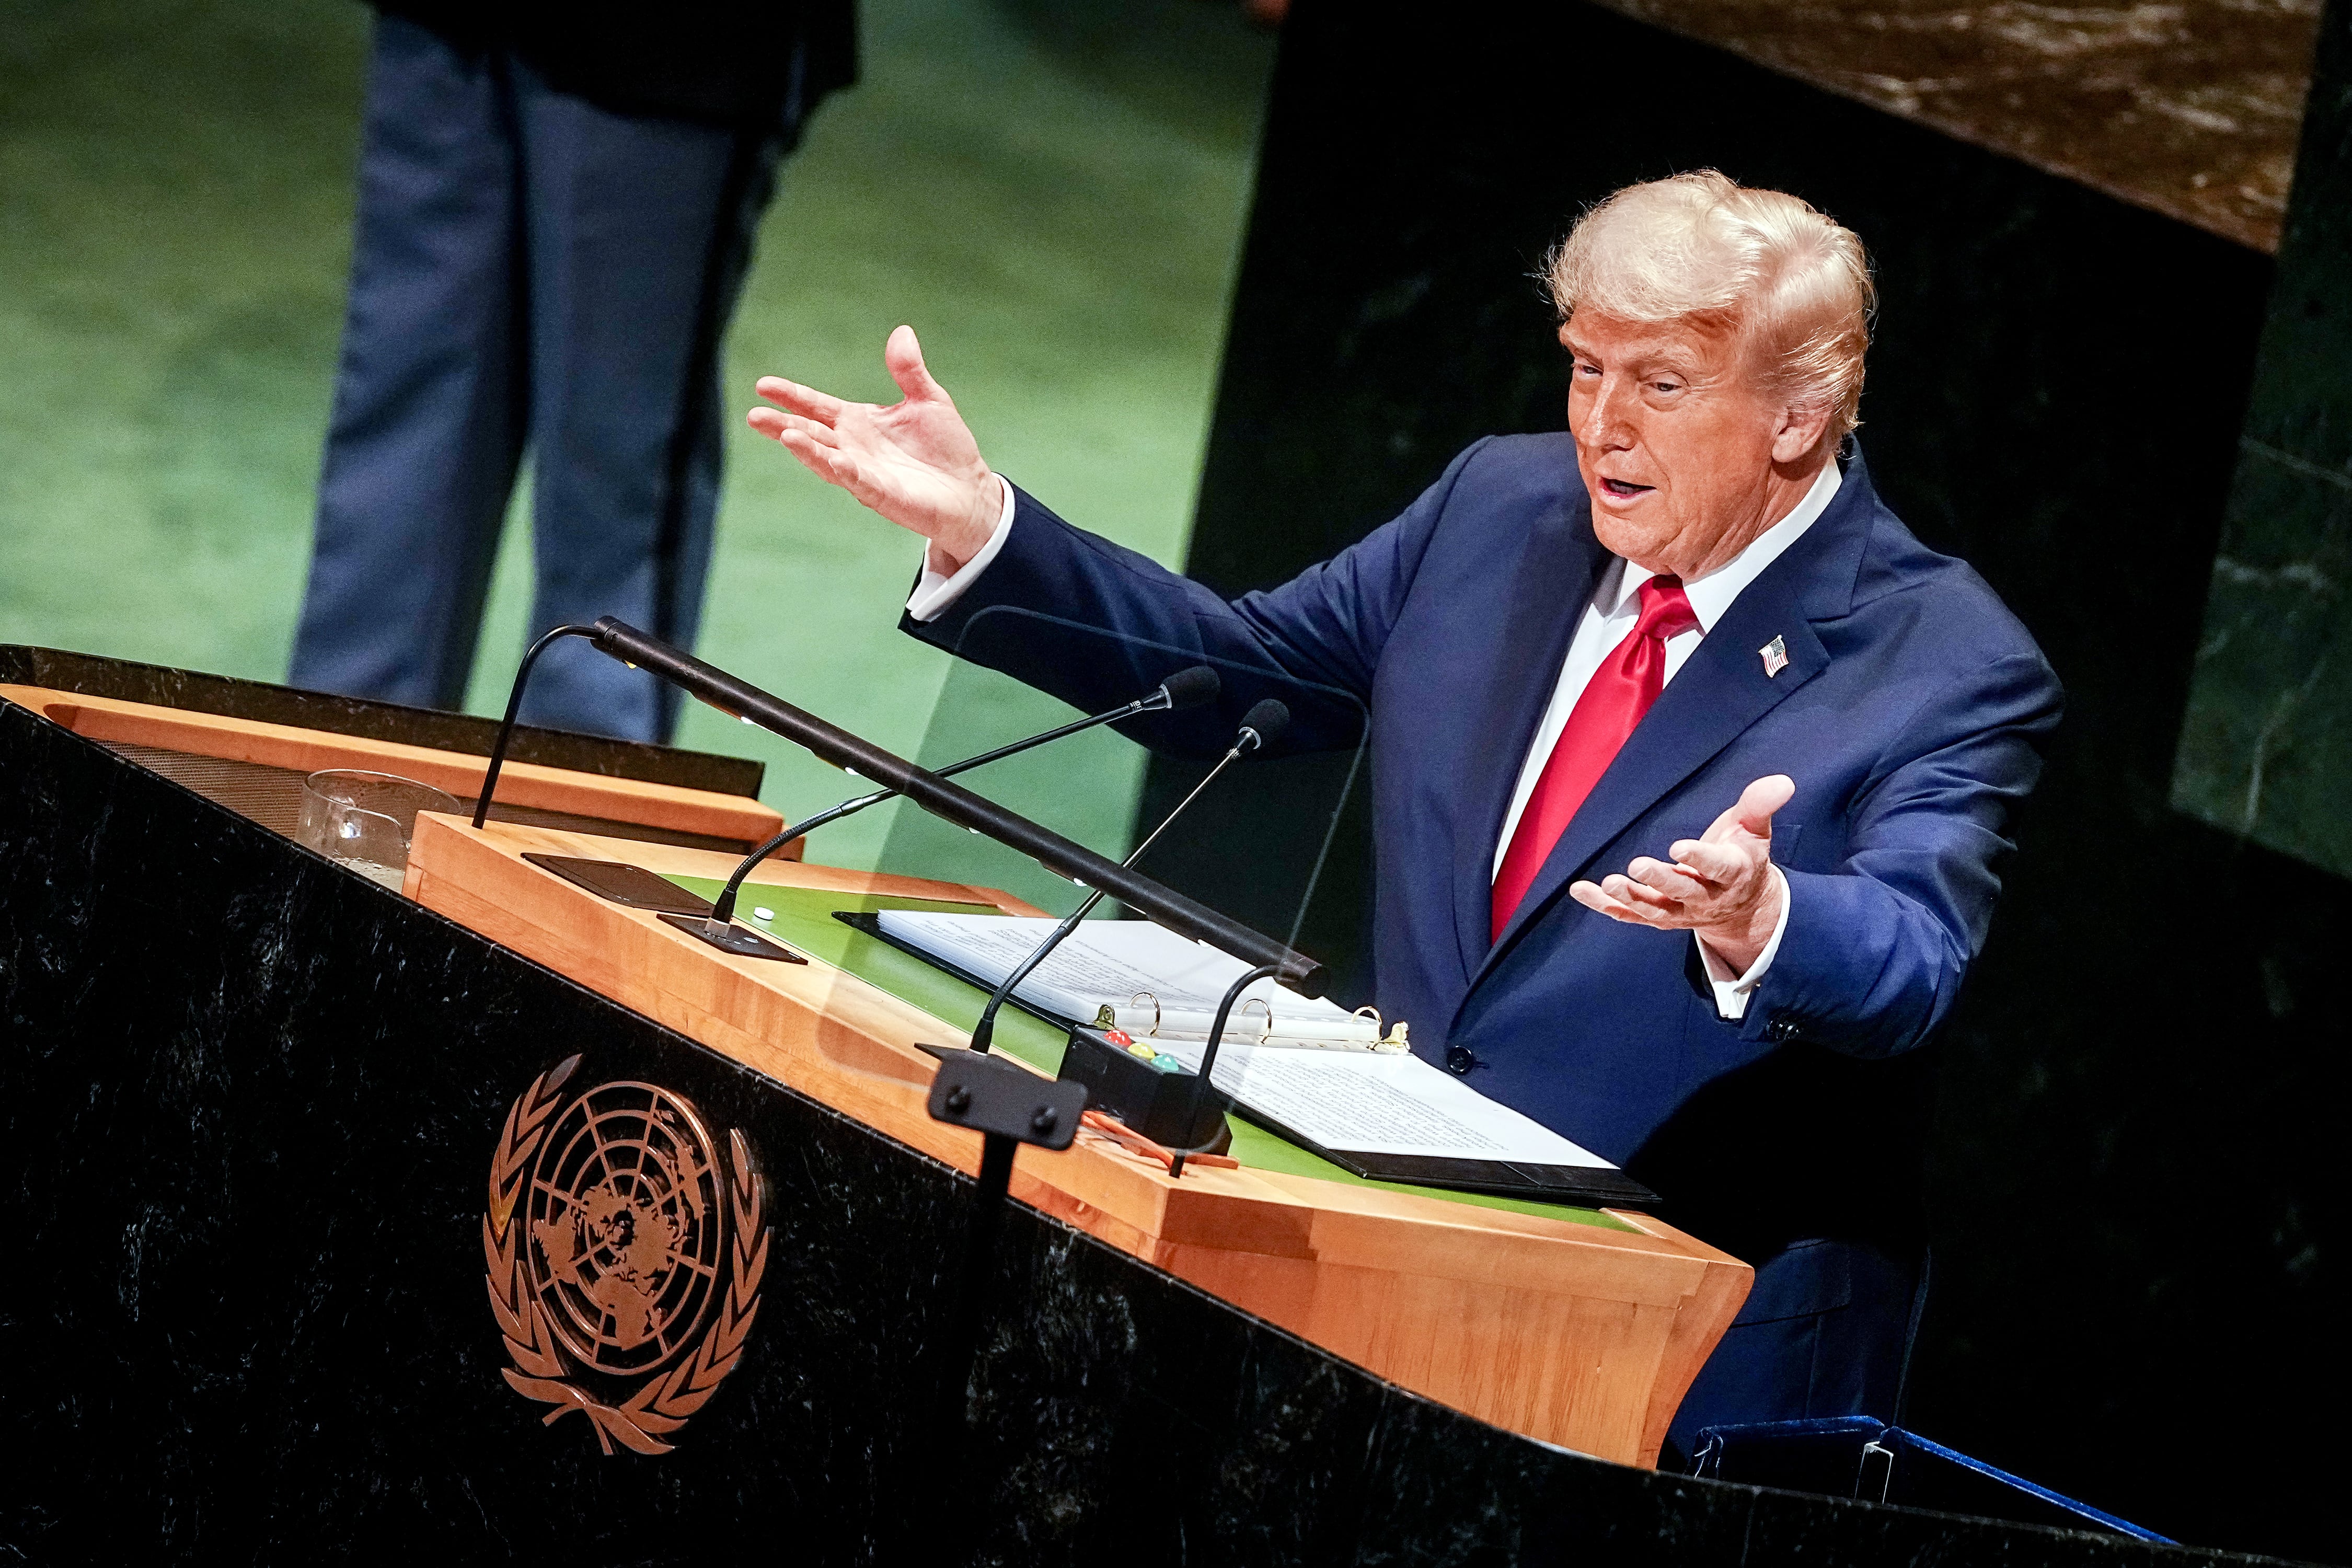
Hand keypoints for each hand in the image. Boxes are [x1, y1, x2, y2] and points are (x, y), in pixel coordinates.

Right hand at [748, 325, 1001, 571]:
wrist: (970, 491)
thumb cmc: (946, 448)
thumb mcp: (929, 399)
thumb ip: (909, 370)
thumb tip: (902, 332)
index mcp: (859, 422)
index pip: (817, 407)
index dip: (792, 396)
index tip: (763, 385)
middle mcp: (854, 448)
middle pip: (811, 434)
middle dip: (782, 424)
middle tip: (754, 415)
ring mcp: (866, 473)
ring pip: (827, 461)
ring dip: (807, 449)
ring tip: (785, 434)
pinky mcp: (885, 495)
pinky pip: (861, 483)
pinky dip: (847, 472)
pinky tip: (836, 461)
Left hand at [1567, 774, 1792, 973]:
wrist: (1742, 906)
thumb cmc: (1742, 855)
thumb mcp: (1754, 829)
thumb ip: (1760, 805)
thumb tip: (1782, 781)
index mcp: (1731, 873)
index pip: (1717, 867)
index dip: (1699, 859)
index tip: (1678, 847)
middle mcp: (1705, 897)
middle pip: (1682, 892)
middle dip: (1660, 880)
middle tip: (1637, 866)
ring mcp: (1679, 912)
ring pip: (1654, 909)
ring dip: (1630, 898)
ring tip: (1608, 882)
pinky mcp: (1658, 918)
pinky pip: (1630, 915)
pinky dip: (1605, 906)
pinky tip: (1581, 890)